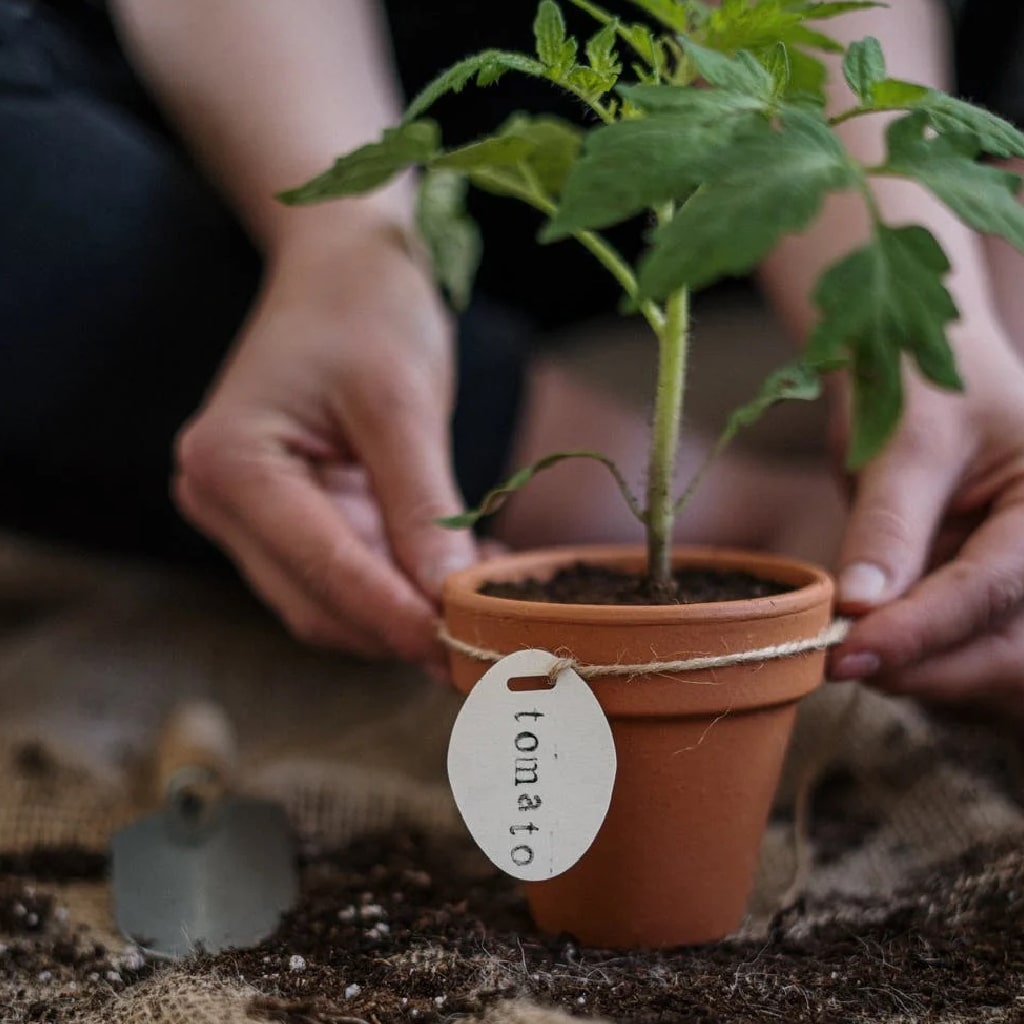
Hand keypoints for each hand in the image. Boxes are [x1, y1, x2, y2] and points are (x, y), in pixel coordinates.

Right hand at [173, 222, 475, 672]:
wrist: (341, 266)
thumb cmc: (365, 308)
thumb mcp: (401, 400)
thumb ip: (421, 504)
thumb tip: (450, 598)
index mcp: (230, 462)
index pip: (320, 566)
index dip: (394, 615)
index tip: (460, 649)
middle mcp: (220, 499)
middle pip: (316, 600)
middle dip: (400, 627)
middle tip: (485, 645)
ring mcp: (248, 515)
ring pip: (329, 601)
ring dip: (404, 614)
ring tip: (483, 602)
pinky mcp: (284, 519)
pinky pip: (344, 574)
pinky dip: (400, 587)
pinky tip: (459, 573)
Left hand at [827, 327, 1023, 723]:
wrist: (905, 361)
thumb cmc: (915, 376)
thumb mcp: (904, 441)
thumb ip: (887, 525)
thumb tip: (859, 607)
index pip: (992, 590)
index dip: (920, 631)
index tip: (851, 654)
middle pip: (1004, 648)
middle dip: (923, 665)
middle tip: (838, 663)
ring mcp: (1008, 574)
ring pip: (980, 659)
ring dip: (913, 668)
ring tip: (843, 649)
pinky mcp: (969, 589)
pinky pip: (948, 643)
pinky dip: (903, 652)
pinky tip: (860, 641)